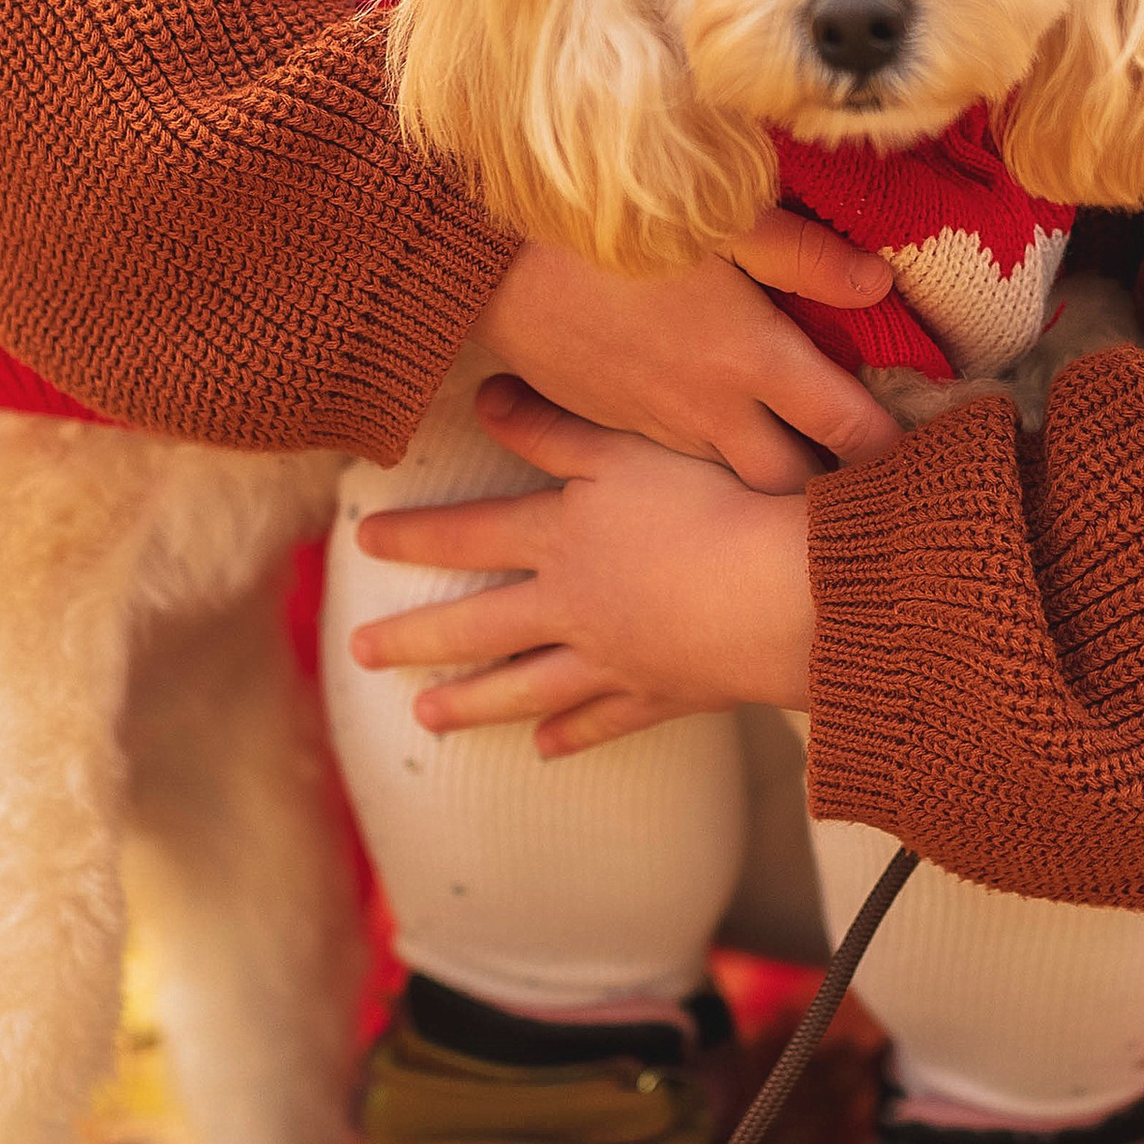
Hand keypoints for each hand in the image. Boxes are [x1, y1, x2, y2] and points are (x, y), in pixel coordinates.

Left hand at [350, 379, 817, 754]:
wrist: (785, 594)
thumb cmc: (710, 505)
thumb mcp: (626, 450)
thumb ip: (553, 428)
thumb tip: (483, 398)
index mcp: (561, 539)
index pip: (469, 536)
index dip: (413, 536)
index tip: (361, 541)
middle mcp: (573, 607)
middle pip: (478, 627)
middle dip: (415, 638)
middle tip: (359, 653)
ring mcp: (614, 659)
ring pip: (526, 687)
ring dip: (472, 704)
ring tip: (425, 721)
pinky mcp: (663, 692)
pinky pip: (605, 720)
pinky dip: (571, 733)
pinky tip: (545, 746)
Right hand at [474, 206, 901, 492]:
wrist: (485, 256)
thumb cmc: (607, 224)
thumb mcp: (719, 220)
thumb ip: (805, 256)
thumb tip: (880, 283)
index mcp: (753, 358)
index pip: (846, 427)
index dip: (892, 450)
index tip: (919, 458)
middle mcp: (711, 408)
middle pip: (791, 483)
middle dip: (828, 490)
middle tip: (860, 478)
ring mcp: (655, 425)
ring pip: (730, 482)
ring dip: (764, 480)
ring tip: (799, 470)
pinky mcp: (608, 425)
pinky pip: (673, 461)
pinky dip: (703, 462)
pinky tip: (711, 438)